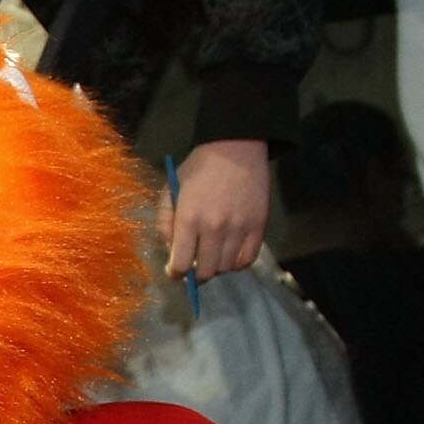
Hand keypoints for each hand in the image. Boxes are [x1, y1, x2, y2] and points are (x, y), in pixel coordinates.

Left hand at [160, 137, 271, 284]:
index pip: (181, 264)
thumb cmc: (199, 168)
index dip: (176, 273)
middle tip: (195, 266)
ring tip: (213, 256)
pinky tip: (230, 255)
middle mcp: (214, 228)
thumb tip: (172, 250)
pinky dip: (237, 263)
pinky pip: (248, 260)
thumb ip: (165, 221)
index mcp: (189, 219)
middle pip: (206, 272)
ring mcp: (239, 229)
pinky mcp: (259, 227)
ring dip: (217, 267)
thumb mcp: (171, 189)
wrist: (236, 148)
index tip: (176, 271)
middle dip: (196, 274)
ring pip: (226, 268)